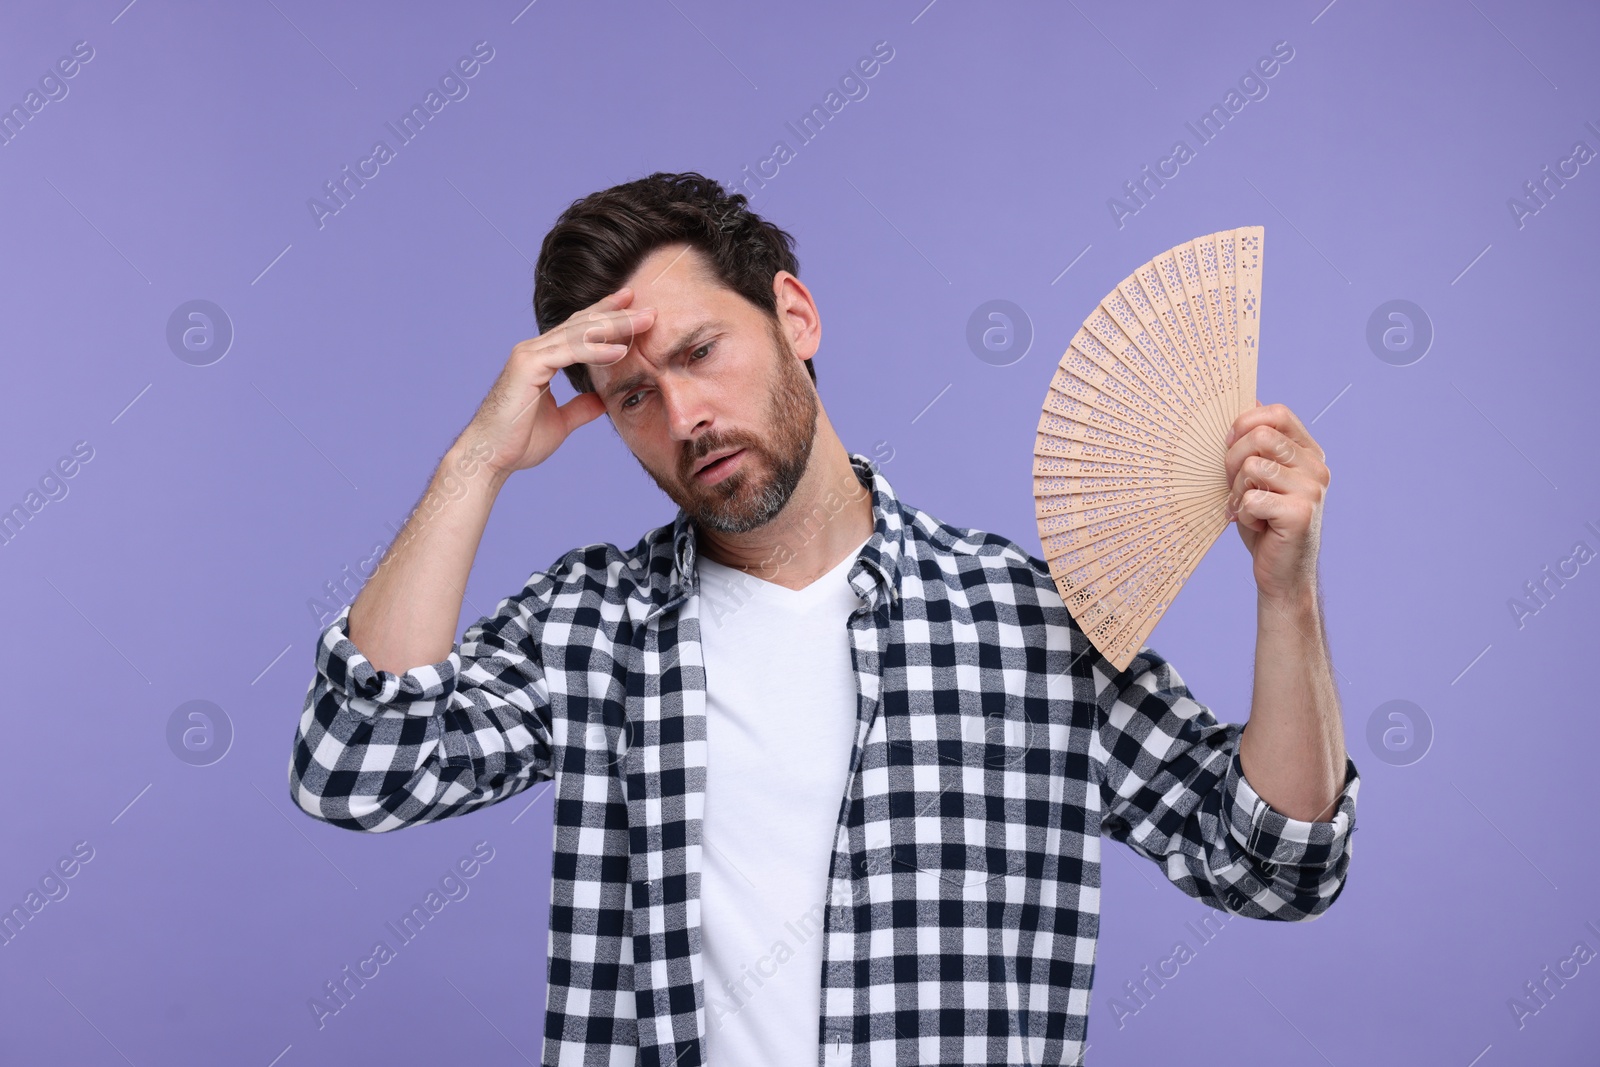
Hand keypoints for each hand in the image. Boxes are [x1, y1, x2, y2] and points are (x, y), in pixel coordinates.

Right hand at [459, 287, 656, 479]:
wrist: (490, 458)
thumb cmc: (518, 442)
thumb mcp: (561, 422)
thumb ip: (581, 408)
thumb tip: (602, 401)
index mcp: (542, 359)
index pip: (579, 330)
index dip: (606, 316)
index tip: (634, 307)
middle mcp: (534, 350)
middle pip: (583, 324)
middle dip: (617, 314)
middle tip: (649, 307)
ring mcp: (529, 355)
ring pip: (579, 333)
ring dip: (615, 326)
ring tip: (645, 321)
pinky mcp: (527, 366)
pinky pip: (569, 353)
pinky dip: (596, 350)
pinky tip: (620, 350)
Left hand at [1222, 401, 1329, 603]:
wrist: (1281, 572)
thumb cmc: (1264, 521)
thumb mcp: (1257, 476)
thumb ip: (1256, 443)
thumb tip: (1249, 398)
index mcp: (1308, 452)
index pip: (1277, 413)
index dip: (1245, 423)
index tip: (1229, 444)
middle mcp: (1316, 466)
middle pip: (1260, 436)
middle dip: (1232, 460)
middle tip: (1235, 487)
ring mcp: (1312, 489)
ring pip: (1252, 467)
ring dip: (1237, 491)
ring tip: (1247, 508)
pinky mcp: (1300, 513)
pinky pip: (1251, 499)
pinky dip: (1243, 514)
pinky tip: (1256, 525)